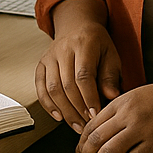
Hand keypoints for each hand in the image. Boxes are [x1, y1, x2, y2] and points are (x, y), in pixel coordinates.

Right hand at [36, 0, 121, 132]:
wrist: (77, 26)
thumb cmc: (97, 44)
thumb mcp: (111, 55)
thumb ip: (111, 76)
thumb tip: (112, 96)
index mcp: (84, 44)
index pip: (83, 75)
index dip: (89, 97)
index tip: (95, 114)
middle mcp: (63, 49)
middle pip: (66, 84)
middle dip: (77, 108)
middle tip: (87, 124)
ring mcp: (49, 57)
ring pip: (52, 88)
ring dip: (64, 110)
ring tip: (76, 125)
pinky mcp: (41, 64)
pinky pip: (40, 88)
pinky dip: (48, 105)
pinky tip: (59, 117)